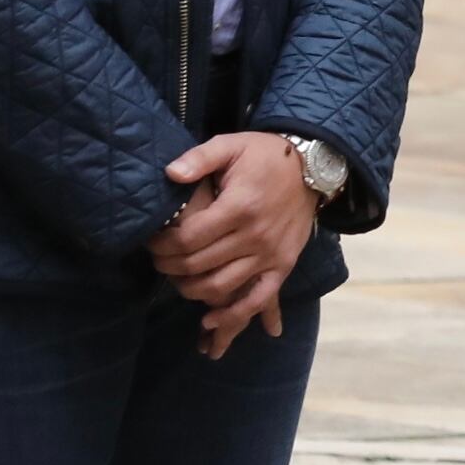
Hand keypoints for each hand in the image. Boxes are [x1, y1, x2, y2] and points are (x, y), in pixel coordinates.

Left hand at [151, 131, 317, 356]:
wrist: (312, 166)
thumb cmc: (265, 156)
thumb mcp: (231, 145)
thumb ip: (199, 158)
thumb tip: (170, 174)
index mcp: (239, 206)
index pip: (188, 239)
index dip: (162, 245)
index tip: (151, 242)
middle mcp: (255, 235)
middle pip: (198, 265)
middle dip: (168, 266)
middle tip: (158, 260)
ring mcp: (271, 254)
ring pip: (220, 286)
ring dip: (189, 289)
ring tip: (177, 278)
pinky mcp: (283, 265)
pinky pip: (258, 298)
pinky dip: (233, 314)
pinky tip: (209, 319)